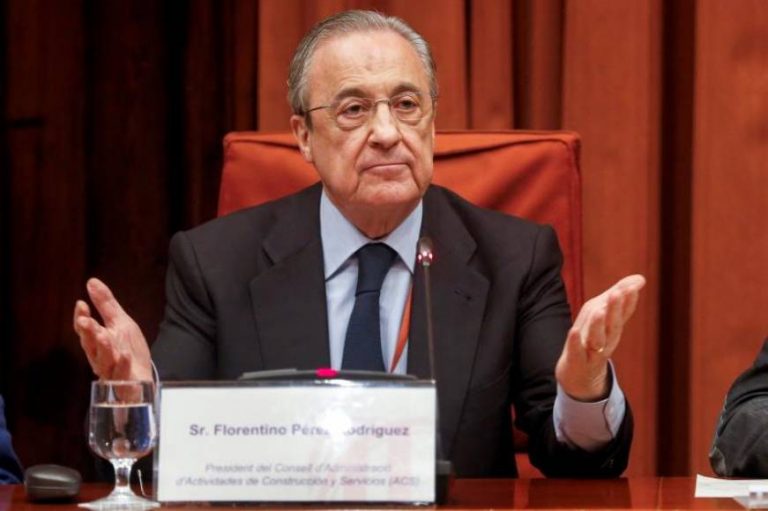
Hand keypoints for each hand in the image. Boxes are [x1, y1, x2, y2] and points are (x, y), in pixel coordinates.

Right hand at [73, 278, 152, 380]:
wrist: (142, 377)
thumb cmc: (128, 350)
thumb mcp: (120, 323)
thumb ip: (105, 305)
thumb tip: (91, 282)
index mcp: (98, 341)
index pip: (85, 329)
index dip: (82, 318)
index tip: (81, 304)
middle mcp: (100, 356)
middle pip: (91, 345)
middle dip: (88, 332)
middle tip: (85, 321)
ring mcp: (111, 370)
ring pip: (103, 360)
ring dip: (103, 348)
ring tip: (104, 335)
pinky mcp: (123, 382)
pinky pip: (121, 374)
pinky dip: (122, 365)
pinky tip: (124, 356)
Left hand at [555, 274, 645, 400]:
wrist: (579, 374)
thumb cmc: (594, 338)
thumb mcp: (605, 315)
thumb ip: (620, 297)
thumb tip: (641, 278)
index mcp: (613, 327)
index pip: (623, 313)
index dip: (628, 301)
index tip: (634, 286)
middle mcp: (606, 339)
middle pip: (613, 324)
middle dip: (615, 309)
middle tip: (618, 293)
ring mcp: (592, 352)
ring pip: (597, 338)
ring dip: (599, 325)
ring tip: (599, 311)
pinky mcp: (577, 360)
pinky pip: (577, 352)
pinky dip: (576, 342)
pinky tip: (573, 331)